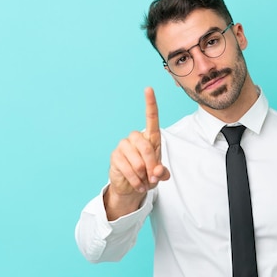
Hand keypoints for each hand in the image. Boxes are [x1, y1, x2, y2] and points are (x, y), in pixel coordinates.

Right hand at [105, 87, 170, 217]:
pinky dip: (134, 179)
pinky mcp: (115, 156)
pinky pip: (126, 167)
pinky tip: (137, 184)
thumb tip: (157, 171)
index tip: (148, 89)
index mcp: (150, 139)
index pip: (151, 118)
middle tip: (152, 177)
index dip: (150, 104)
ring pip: (135, 158)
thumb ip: (161, 172)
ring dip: (142, 173)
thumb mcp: (158, 175)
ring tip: (144, 181)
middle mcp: (136, 139)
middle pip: (145, 146)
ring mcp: (124, 146)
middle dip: (151, 164)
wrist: (132, 187)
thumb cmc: (148, 176)